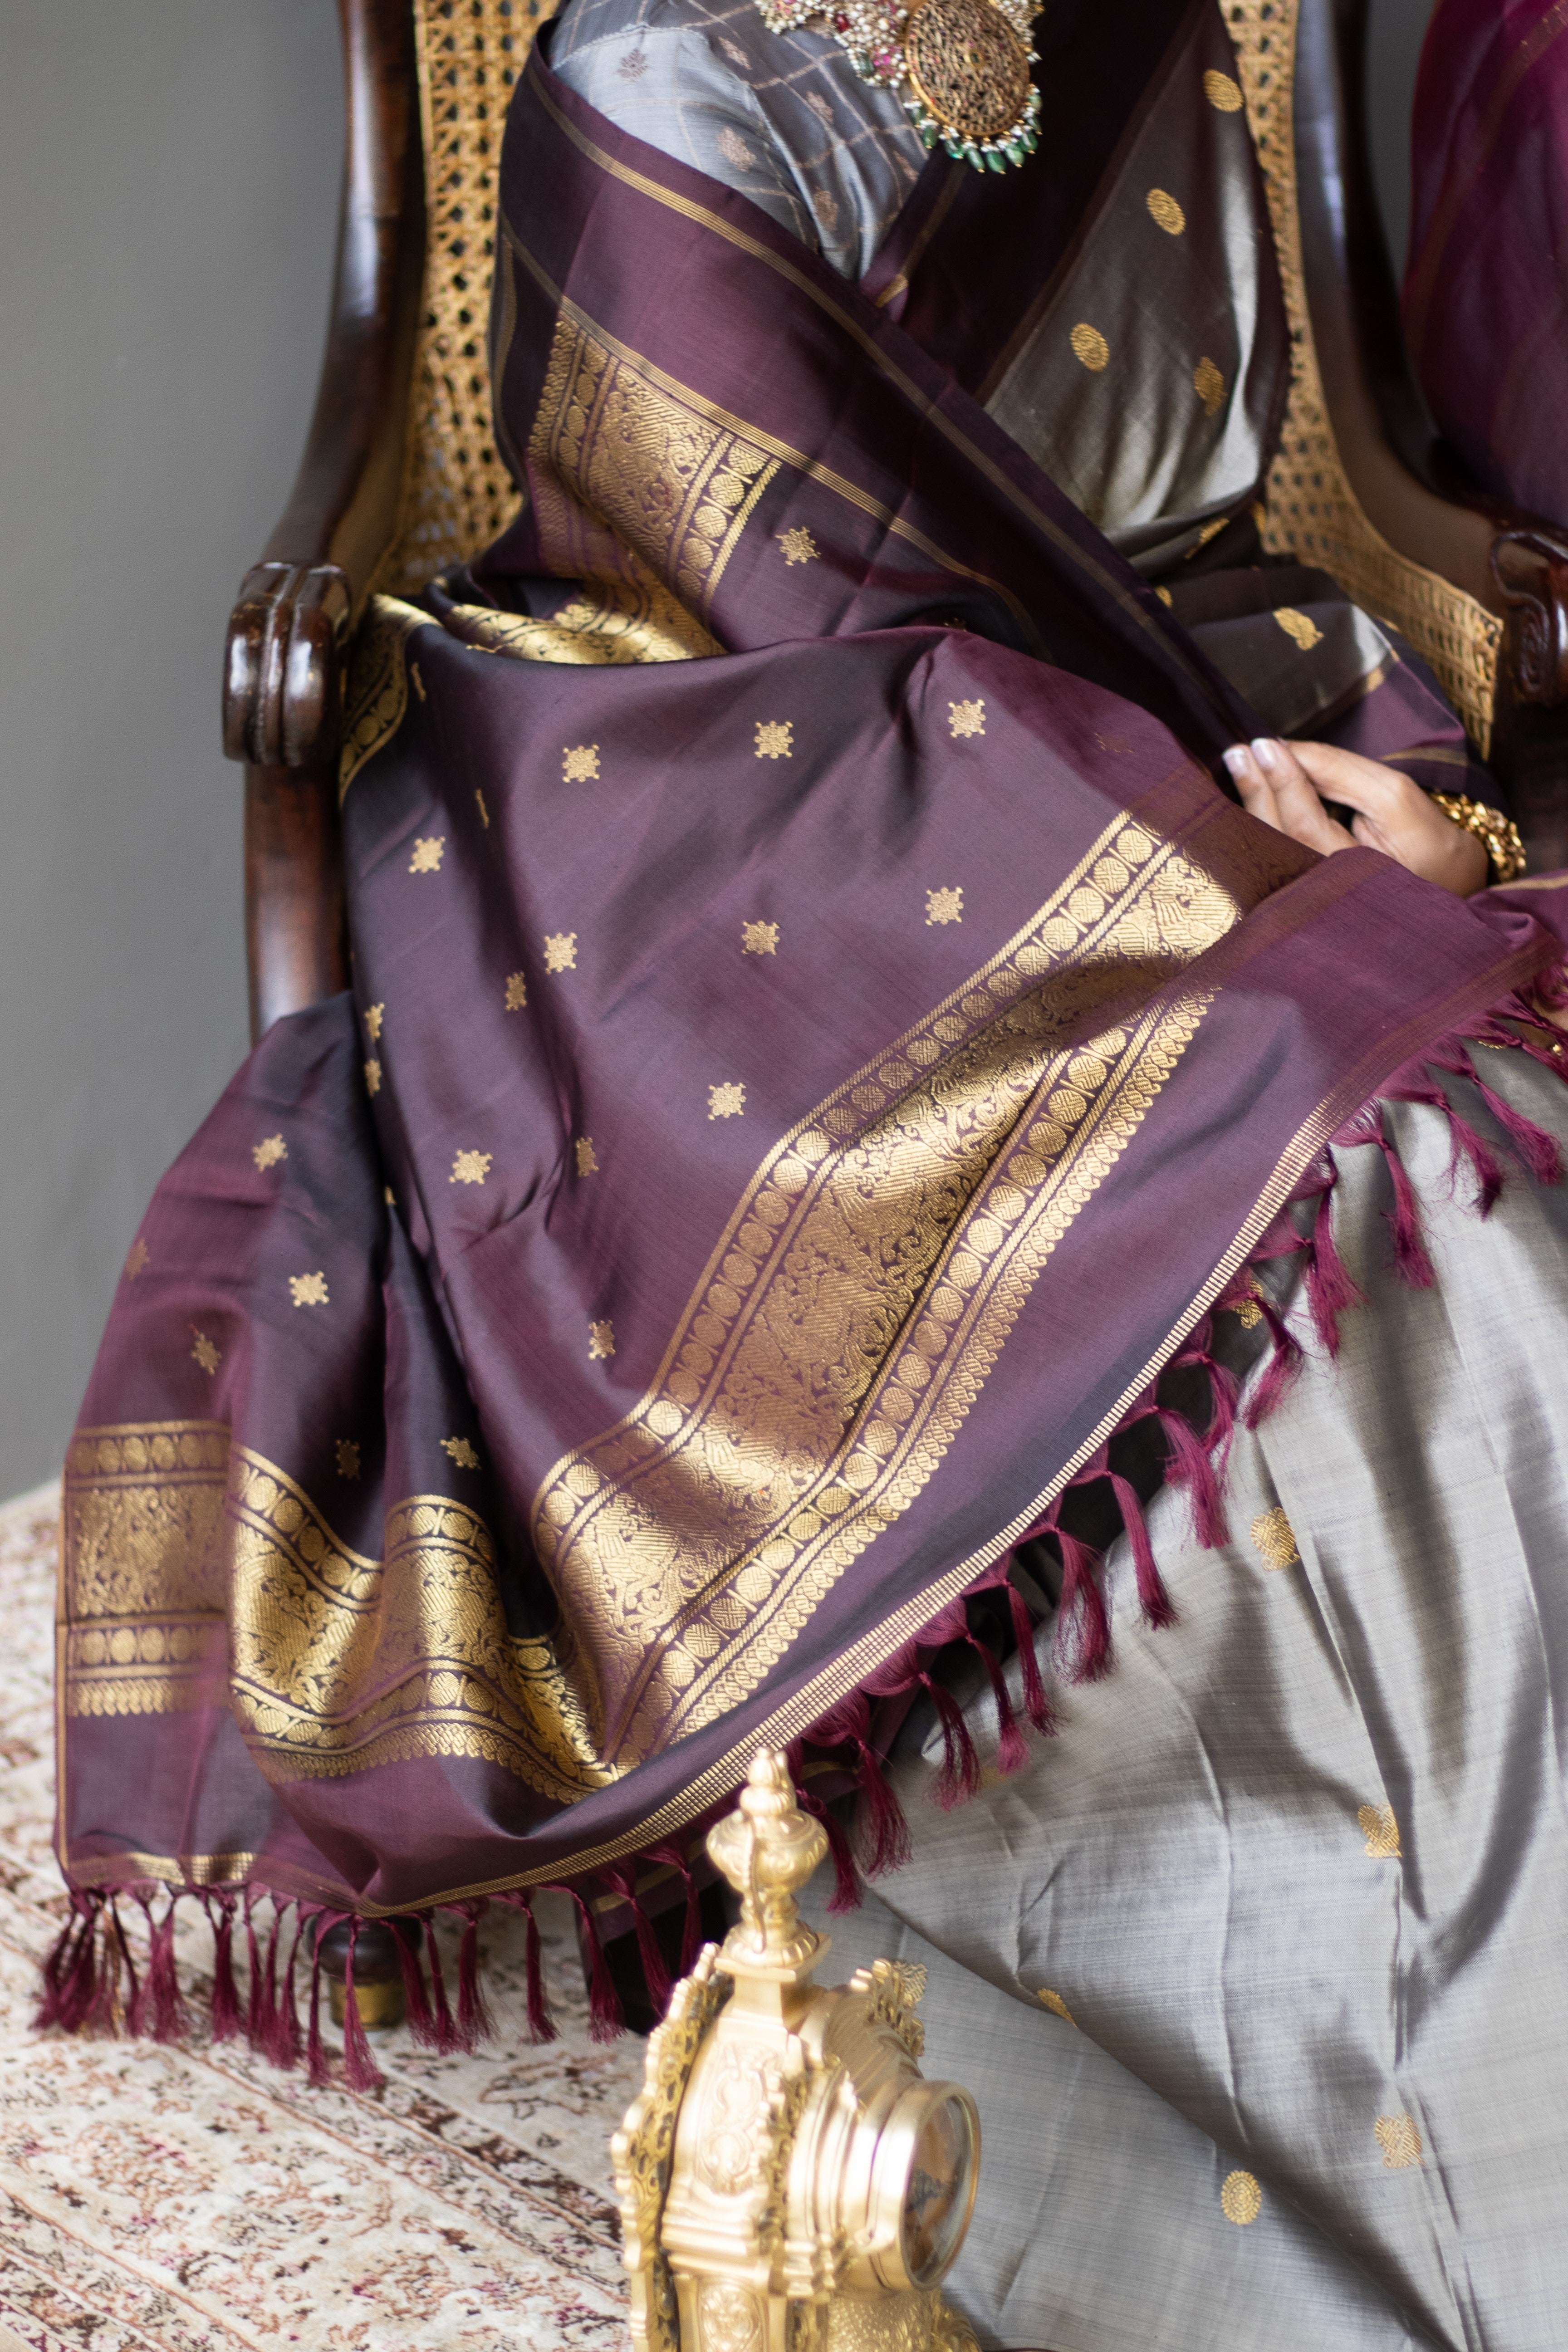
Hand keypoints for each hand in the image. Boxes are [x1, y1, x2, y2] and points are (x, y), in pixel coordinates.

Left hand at [1223, 737, 1488, 897]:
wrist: (1445, 892)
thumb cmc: (1426, 844)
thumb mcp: (1396, 800)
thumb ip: (1343, 775)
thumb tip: (1291, 752)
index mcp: (1356, 879)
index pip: (1306, 824)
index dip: (1284, 781)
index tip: (1267, 743)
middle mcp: (1324, 900)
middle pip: (1277, 841)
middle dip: (1257, 790)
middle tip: (1239, 751)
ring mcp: (1309, 905)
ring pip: (1267, 854)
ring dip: (1249, 808)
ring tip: (1238, 767)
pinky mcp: (1300, 902)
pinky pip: (1269, 861)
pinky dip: (1254, 828)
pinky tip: (1246, 801)